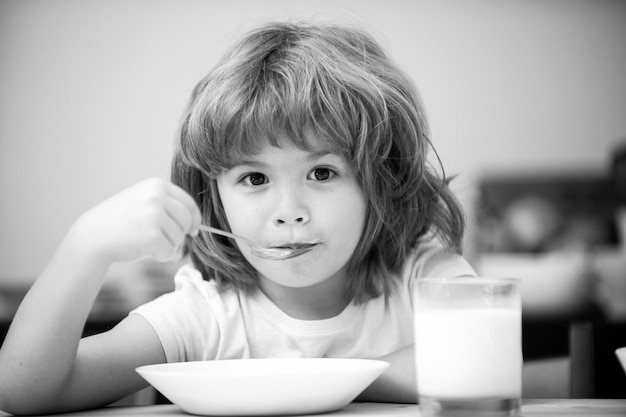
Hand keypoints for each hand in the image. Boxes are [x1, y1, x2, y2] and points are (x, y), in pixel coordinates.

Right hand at [70, 178, 200, 262]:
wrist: (92, 235)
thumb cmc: (120, 222)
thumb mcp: (143, 201)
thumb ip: (167, 206)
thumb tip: (196, 224)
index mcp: (157, 185)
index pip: (188, 203)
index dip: (194, 219)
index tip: (193, 230)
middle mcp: (157, 196)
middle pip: (187, 221)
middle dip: (179, 234)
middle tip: (161, 239)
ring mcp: (155, 215)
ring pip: (179, 237)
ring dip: (167, 245)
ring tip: (146, 242)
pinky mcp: (152, 235)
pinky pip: (170, 251)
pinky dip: (160, 256)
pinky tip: (143, 250)